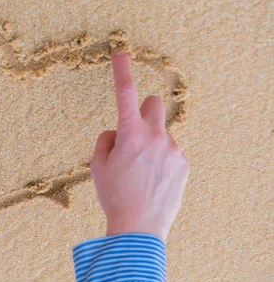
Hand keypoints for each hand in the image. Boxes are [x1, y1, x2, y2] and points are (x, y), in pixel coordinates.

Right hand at [90, 52, 189, 240]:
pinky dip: (161, 158)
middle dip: (143, 110)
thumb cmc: (113, 195)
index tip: (121, 53)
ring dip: (150, 141)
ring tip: (141, 171)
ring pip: (161, 132)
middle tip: (133, 132)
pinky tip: (153, 180)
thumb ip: (106, 140)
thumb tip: (117, 132)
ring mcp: (174, 150)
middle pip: (154, 103)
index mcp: (130, 134)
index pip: (125, 93)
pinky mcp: (184, 164)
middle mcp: (156, 137)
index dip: (122, 71)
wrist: (138, 228)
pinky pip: (170, 150)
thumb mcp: (97, 165)